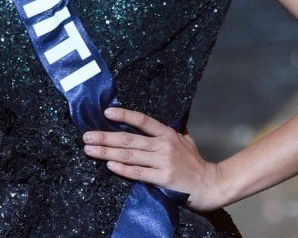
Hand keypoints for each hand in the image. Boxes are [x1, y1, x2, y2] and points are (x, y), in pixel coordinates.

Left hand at [82, 105, 231, 211]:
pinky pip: (138, 173)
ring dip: (107, 152)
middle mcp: (164, 145)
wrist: (210, 184)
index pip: (142, 120)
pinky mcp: (163, 178)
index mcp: (167, 134)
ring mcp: (163, 162)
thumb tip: (153, 125)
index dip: (124, 116)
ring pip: (129, 155)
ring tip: (90, 150)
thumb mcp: (185, 140)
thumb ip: (168, 133)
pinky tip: (109, 166)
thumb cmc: (196, 163)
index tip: (106, 113)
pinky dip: (122, 169)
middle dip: (105, 137)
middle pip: (129, 139)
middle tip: (86, 136)